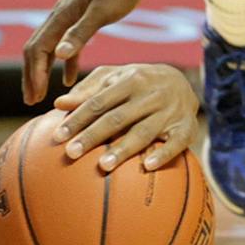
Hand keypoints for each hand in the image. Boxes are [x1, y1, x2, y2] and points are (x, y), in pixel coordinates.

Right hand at [20, 0, 150, 102]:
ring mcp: (70, 15)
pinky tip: (70, 79)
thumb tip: (58, 55)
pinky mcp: (82, 16)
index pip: (38, 49)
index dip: (34, 74)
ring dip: (42, 71)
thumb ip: (81, 33)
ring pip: (48, 47)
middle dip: (31, 75)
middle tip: (29, 101)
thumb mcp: (103, 11)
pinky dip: (64, 63)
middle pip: (36, 49)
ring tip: (41, 94)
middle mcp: (60, 15)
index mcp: (62, 15)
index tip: (34, 97)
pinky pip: (66, 44)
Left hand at [49, 62, 198, 170]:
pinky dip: (163, 154)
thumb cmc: (138, 82)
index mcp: (130, 79)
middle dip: (93, 136)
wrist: (183, 81)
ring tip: (103, 166)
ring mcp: (169, 112)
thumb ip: (88, 90)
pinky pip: (176, 143)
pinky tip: (147, 167)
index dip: (78, 118)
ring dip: (123, 148)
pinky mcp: (186, 128)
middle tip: (71, 153)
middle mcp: (150, 95)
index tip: (58, 136)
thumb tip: (59, 103)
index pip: (99, 101)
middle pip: (117, 118)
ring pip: (143, 132)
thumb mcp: (115, 77)